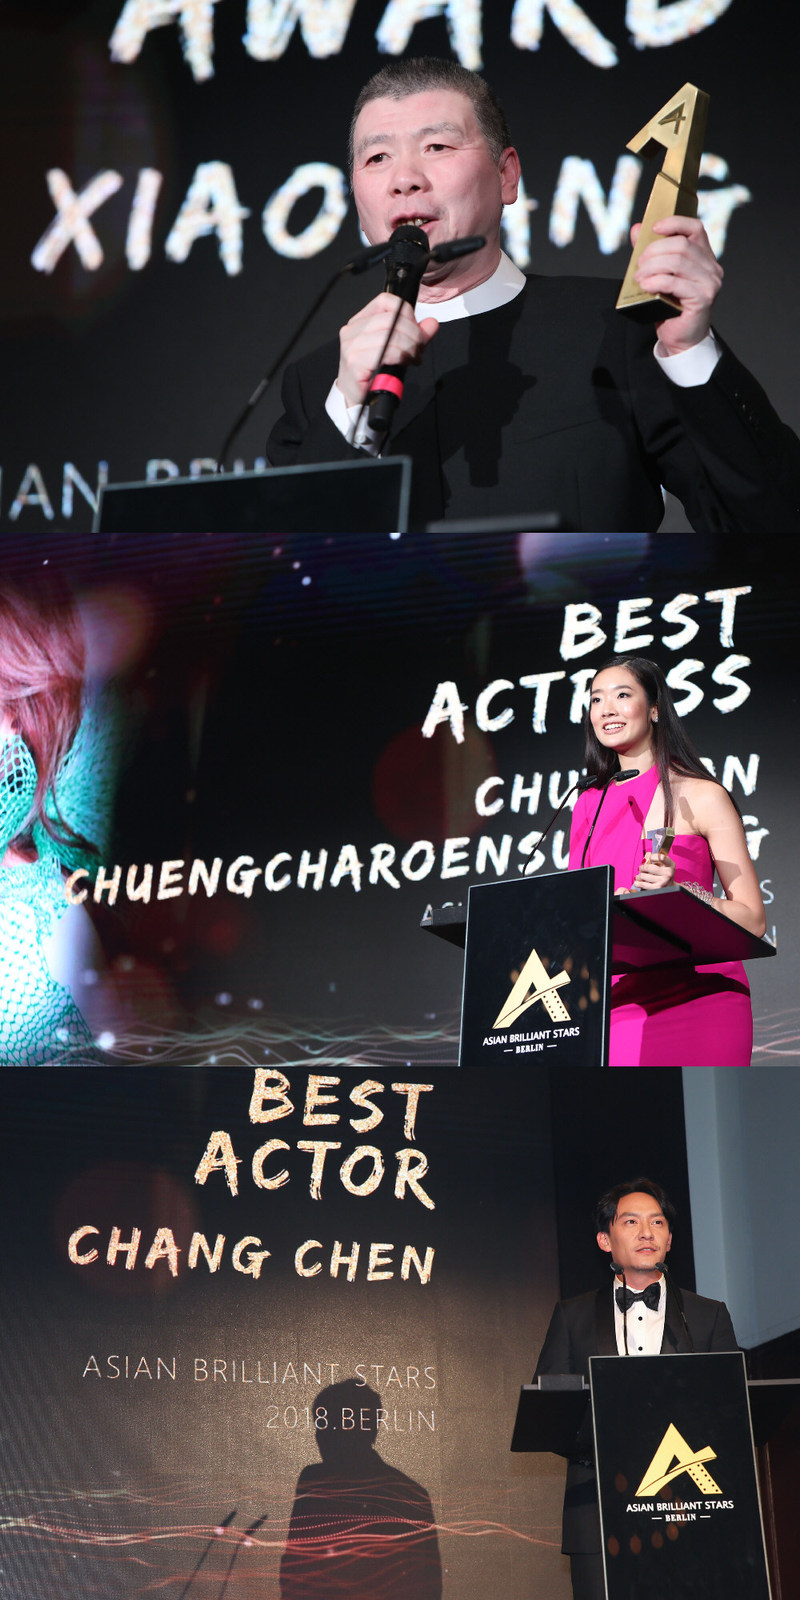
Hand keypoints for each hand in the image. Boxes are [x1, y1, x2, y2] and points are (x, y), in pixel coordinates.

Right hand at [336, 292, 438, 407]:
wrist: (356, 399)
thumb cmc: (372, 374)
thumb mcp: (397, 350)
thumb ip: (414, 335)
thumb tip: (432, 323)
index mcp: (360, 322)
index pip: (385, 301)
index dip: (406, 312)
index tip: (416, 329)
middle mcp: (352, 330)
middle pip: (391, 319)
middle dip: (413, 333)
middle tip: (419, 349)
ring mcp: (351, 345)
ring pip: (391, 335)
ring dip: (409, 347)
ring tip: (414, 358)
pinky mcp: (355, 361)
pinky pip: (386, 351)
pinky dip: (400, 356)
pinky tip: (404, 363)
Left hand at [631, 216, 722, 354]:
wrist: (681, 338)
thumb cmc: (670, 307)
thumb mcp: (659, 275)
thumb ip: (651, 252)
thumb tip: (637, 228)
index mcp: (704, 257)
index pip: (695, 228)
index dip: (674, 222)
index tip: (654, 228)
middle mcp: (712, 268)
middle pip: (682, 244)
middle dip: (654, 250)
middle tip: (638, 263)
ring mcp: (710, 283)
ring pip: (678, 261)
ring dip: (652, 267)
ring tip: (639, 277)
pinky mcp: (703, 298)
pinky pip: (675, 282)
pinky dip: (656, 281)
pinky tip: (646, 286)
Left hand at [631, 850, 675, 891]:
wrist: (670, 887)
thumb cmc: (664, 873)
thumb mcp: (663, 864)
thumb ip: (655, 858)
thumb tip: (647, 854)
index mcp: (670, 865)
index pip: (661, 857)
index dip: (652, 857)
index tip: (650, 858)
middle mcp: (668, 873)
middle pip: (648, 867)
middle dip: (642, 867)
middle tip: (641, 868)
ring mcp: (663, 882)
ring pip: (643, 876)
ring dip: (639, 876)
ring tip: (640, 876)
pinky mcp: (657, 888)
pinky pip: (642, 884)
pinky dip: (638, 882)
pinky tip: (638, 881)